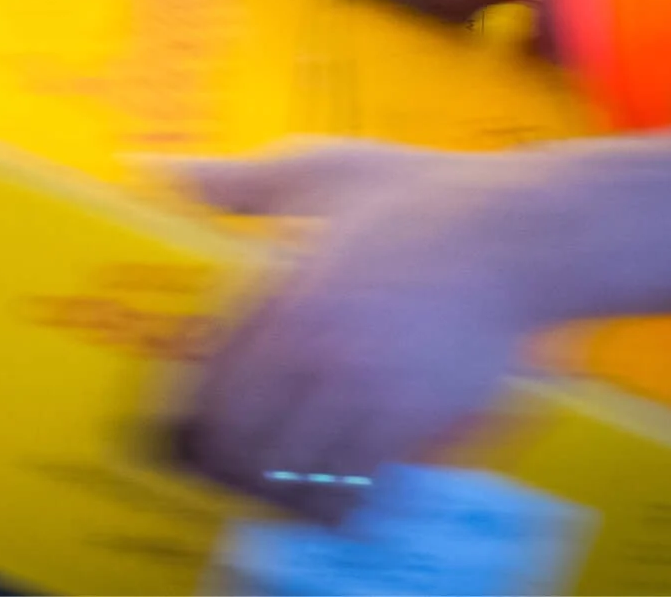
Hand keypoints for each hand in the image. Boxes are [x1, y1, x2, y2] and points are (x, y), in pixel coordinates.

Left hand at [175, 142, 564, 520]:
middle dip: (222, 467)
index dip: (182, 423)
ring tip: (277, 484)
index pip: (204, 389)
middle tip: (224, 468)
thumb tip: (152, 170)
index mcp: (282, 297)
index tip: (179, 431)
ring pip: (296, 481)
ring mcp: (371, 394)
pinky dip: (340, 501)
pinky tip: (338, 488)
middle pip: (238, 449)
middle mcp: (318, 354)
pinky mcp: (422, 423)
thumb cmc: (415, 195)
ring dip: (279, 492)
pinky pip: (361, 489)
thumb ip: (233, 183)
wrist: (517, 231)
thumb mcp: (317, 170)